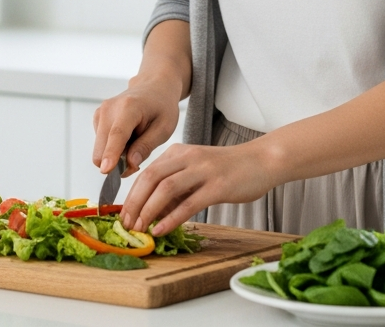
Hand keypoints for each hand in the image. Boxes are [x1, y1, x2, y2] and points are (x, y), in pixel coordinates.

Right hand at [93, 75, 180, 175]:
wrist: (153, 87)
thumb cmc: (162, 107)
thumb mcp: (164, 128)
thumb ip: (146, 146)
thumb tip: (130, 164)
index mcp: (129, 107)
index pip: (117, 134)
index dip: (111, 154)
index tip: (106, 171)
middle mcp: (109, 108)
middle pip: (102, 147)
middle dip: (117, 163)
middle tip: (137, 161)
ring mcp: (101, 112)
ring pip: (100, 149)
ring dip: (116, 156)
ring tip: (135, 145)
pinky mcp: (97, 118)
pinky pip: (101, 145)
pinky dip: (113, 149)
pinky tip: (128, 139)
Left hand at [119, 137, 279, 236]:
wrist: (261, 161)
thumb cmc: (228, 169)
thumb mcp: (196, 172)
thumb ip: (176, 188)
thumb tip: (153, 213)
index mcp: (178, 153)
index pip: (147, 172)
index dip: (132, 194)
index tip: (123, 214)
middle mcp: (187, 158)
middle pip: (151, 178)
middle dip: (135, 202)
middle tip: (127, 224)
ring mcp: (203, 170)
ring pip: (166, 188)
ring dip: (149, 210)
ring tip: (140, 229)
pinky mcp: (218, 186)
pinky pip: (189, 203)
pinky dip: (172, 218)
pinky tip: (161, 230)